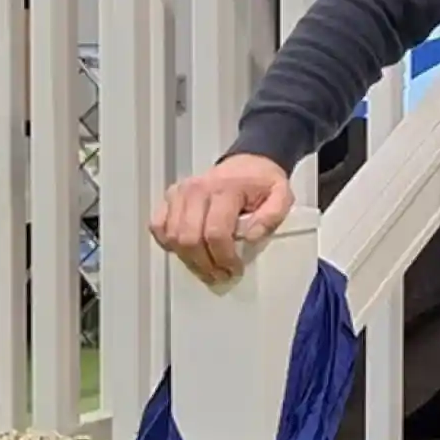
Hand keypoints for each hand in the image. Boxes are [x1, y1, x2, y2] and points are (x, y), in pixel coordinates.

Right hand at [149, 154, 294, 285]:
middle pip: (190, 238)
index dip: (223, 258)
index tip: (235, 269)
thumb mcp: (281, 195)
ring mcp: (180, 193)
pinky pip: (158, 226)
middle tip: (220, 275)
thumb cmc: (263, 182)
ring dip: (188, 259)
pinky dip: (168, 243)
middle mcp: (196, 190)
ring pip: (172, 236)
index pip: (216, 233)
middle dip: (205, 264)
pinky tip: (185, 252)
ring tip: (207, 269)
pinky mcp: (170, 197)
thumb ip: (272, 216)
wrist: (248, 164)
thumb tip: (251, 236)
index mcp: (225, 190)